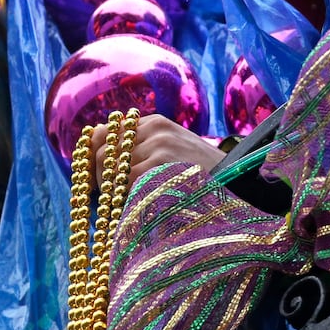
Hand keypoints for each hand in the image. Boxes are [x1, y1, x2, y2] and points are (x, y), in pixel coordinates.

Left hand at [89, 113, 223, 192]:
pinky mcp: (162, 165)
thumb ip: (141, 149)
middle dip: (99, 178)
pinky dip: (126, 198)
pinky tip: (138, 206)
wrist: (236, 183)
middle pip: (104, 151)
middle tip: (108, 197)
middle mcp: (155, 129)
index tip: (94, 175)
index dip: (94, 153)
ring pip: (111, 169)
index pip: (106, 131)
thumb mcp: (172, 152)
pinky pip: (126, 183)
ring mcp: (159, 145)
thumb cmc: (201, 176)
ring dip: (111, 191)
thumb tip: (98, 156)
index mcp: (156, 123)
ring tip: (124, 204)